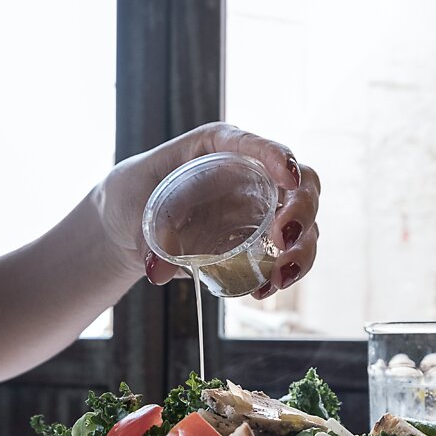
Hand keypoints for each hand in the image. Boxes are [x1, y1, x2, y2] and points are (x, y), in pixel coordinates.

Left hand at [93, 122, 320, 299]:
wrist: (131, 224)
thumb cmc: (134, 197)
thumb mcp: (134, 208)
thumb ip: (148, 237)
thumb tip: (157, 272)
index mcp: (221, 147)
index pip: (256, 145)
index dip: (278, 156)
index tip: (288, 177)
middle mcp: (252, 175)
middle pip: (300, 184)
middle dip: (302, 211)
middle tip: (284, 240)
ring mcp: (262, 209)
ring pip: (305, 224)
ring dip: (302, 251)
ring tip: (279, 278)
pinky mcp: (261, 241)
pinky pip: (288, 255)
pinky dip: (286, 273)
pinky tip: (264, 290)